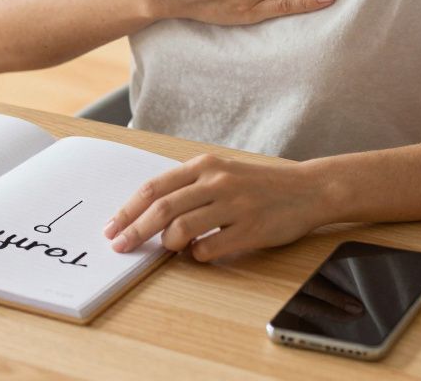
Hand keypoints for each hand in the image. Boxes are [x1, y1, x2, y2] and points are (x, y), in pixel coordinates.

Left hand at [103, 154, 331, 262]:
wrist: (308, 189)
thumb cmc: (260, 185)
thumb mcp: (222, 173)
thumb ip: (190, 188)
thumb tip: (148, 214)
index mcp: (204, 166)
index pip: (154, 187)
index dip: (128, 209)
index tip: (112, 227)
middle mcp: (217, 181)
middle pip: (161, 208)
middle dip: (134, 230)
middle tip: (120, 247)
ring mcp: (234, 205)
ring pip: (181, 228)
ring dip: (167, 244)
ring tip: (168, 249)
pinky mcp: (250, 228)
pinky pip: (209, 248)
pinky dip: (196, 255)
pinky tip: (199, 253)